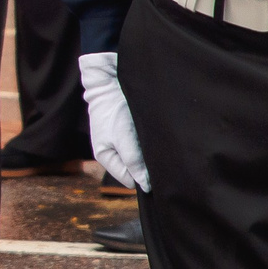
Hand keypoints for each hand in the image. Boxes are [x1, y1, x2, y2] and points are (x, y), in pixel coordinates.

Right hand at [78, 51, 148, 191]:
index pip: (129, 179)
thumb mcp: (123, 139)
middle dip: (148, 166)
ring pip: (141, 158)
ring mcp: (122, 142)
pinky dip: (150, 142)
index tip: (159, 171)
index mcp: (106, 158)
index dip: (143, 178)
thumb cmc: (113, 111)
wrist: (110, 82)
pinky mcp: (130, 131)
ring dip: (150, 153)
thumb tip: (145, 186)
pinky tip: (156, 135)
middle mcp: (113, 152)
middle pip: (135, 170)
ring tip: (158, 143)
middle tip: (162, 157)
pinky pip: (143, 144)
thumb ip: (133, 163)